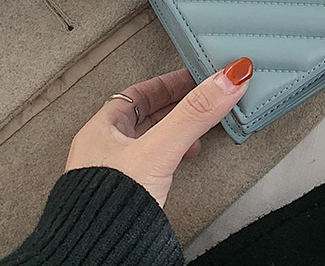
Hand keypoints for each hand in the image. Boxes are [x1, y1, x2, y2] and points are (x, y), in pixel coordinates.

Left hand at [65, 57, 252, 207]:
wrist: (97, 258)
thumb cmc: (109, 206)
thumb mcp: (159, 149)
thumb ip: (194, 113)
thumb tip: (226, 80)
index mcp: (102, 129)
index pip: (139, 93)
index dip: (168, 82)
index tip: (194, 77)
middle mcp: (105, 149)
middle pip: (147, 115)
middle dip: (178, 106)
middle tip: (204, 98)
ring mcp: (115, 173)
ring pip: (151, 140)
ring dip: (177, 131)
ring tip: (201, 128)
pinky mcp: (128, 195)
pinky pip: (155, 163)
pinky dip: (174, 154)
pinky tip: (185, 159)